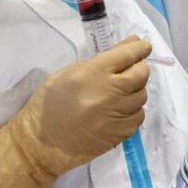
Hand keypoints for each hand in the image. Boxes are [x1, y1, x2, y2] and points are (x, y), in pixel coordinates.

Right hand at [10, 36, 151, 184]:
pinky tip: (118, 110)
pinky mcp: (121, 133)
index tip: (144, 46)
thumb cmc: (51, 102)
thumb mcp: (70, 73)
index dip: (139, 48)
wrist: (44, 141)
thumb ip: (101, 60)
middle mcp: (109, 93)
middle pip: (141, 74)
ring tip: (119, 92)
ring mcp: (117, 114)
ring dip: (135, 91)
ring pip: (141, 96)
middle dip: (139, 68)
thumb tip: (127, 47)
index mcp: (93, 73)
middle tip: (131, 69)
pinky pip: (138, 116)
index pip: (127, 55)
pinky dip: (133, 110)